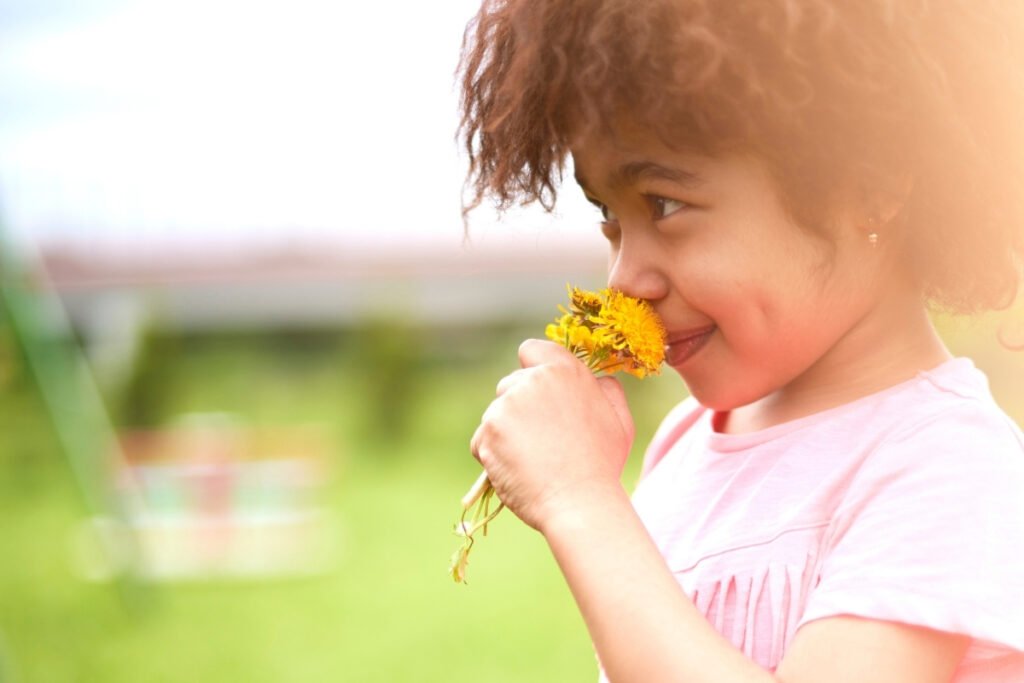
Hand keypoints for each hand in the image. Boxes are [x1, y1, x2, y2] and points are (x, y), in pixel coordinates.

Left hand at [469, 339, 635, 531]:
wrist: (580, 503)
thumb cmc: (602, 465)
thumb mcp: (619, 420)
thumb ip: (608, 390)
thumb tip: (599, 378)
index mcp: (564, 370)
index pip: (531, 349)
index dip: (531, 368)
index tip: (537, 391)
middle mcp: (533, 380)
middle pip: (510, 384)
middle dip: (519, 408)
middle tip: (541, 440)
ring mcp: (507, 404)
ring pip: (496, 414)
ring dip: (506, 433)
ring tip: (532, 460)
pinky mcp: (489, 430)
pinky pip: (481, 440)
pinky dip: (491, 455)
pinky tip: (516, 470)